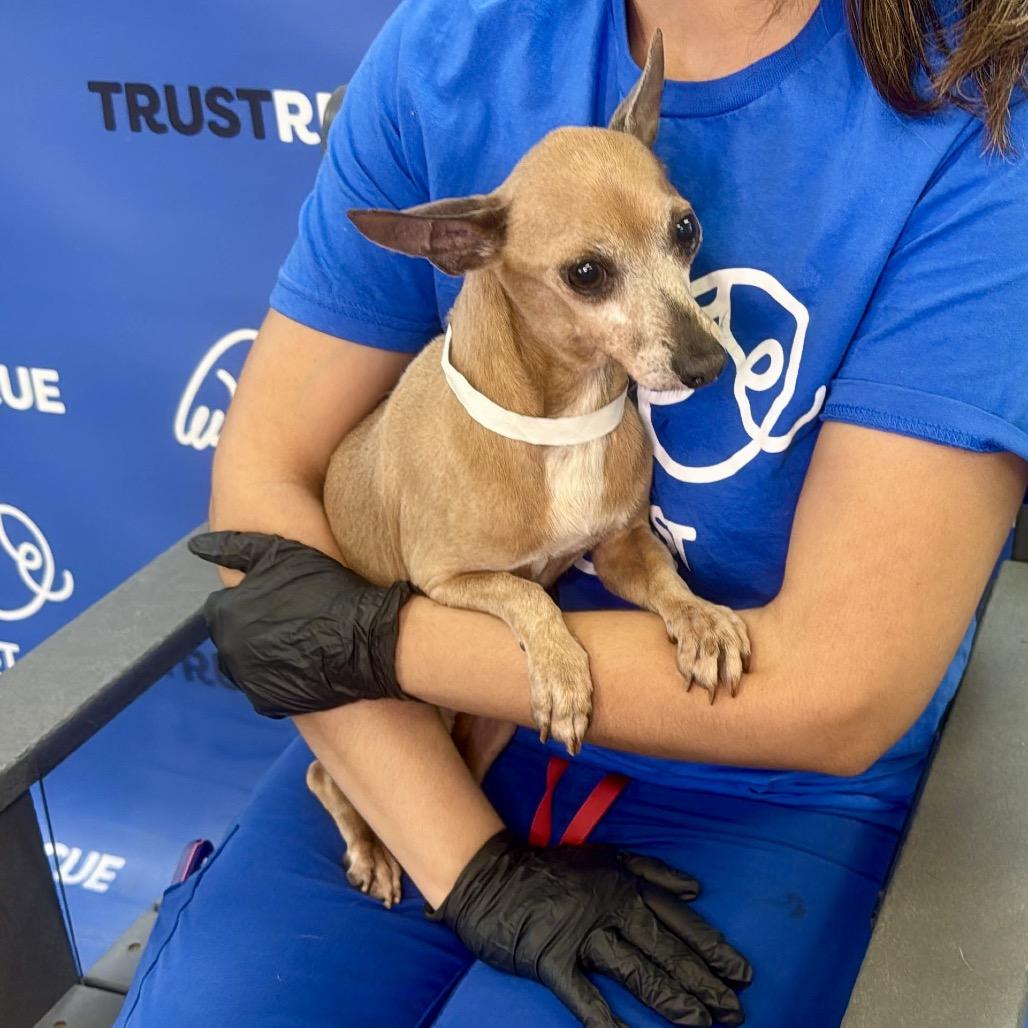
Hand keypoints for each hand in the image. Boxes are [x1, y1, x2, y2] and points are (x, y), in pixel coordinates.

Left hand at [188, 530, 414, 717]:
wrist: (364, 639)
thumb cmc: (324, 588)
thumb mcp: (281, 552)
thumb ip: (234, 547)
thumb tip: (195, 545)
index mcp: (225, 613)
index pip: (222, 606)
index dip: (250, 599)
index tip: (277, 598)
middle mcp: (227, 649)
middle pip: (232, 635)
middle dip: (251, 627)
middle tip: (290, 619)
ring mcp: (246, 680)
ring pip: (245, 662)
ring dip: (260, 653)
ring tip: (296, 642)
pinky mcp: (266, 702)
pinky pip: (263, 686)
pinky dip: (276, 676)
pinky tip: (302, 664)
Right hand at [431, 830, 750, 1026]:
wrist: (492, 876)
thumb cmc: (552, 869)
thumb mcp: (604, 856)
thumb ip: (651, 870)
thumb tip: (696, 889)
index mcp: (623, 883)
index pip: (678, 919)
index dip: (713, 948)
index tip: (743, 974)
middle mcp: (609, 906)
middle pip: (666, 949)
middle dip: (705, 981)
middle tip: (735, 1011)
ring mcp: (580, 934)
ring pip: (636, 972)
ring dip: (672, 1000)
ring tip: (704, 1023)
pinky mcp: (551, 960)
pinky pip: (585, 997)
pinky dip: (607, 1023)